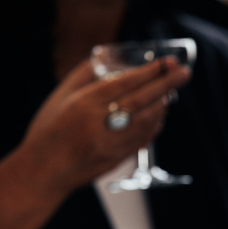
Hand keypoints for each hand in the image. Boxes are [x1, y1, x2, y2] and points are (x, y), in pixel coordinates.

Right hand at [0, 56, 190, 228]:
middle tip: (185, 73)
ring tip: (171, 92)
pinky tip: (160, 115)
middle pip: (141, 100)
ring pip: (146, 121)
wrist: (43, 172)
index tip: (167, 62)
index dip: (149, 72)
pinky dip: (155, 125)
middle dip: (166, 85)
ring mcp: (111, 144)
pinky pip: (144, 139)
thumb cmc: (47, 131)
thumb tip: (106, 56)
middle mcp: (100, 124)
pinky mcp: (117, 159)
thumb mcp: (59, 97)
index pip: (125, 84)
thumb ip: (83, 75)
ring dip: (163, 105)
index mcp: (84, 105)